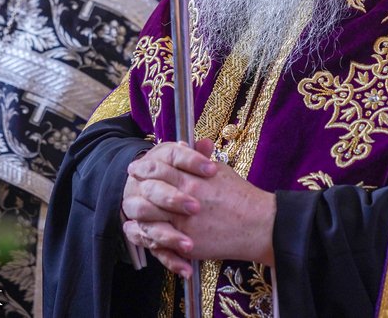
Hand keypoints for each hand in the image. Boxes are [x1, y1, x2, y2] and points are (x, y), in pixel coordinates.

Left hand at [121, 138, 275, 276]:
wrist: (258, 225)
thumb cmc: (240, 196)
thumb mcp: (220, 170)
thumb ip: (200, 158)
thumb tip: (188, 143)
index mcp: (191, 179)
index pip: (158, 169)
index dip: (144, 167)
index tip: (136, 167)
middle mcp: (184, 200)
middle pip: (148, 192)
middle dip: (135, 188)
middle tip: (129, 186)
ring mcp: (184, 224)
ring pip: (149, 217)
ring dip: (137, 212)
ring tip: (130, 209)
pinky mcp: (187, 244)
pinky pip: (159, 241)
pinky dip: (147, 236)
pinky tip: (140, 230)